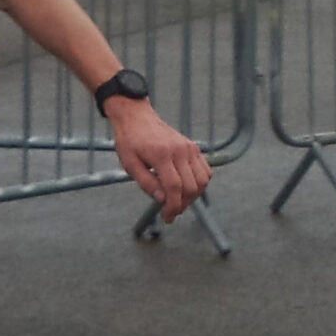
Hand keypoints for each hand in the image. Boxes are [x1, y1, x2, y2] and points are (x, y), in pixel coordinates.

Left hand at [106, 100, 210, 221]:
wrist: (138, 118)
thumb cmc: (130, 141)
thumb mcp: (129, 164)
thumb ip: (146, 183)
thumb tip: (162, 200)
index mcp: (162, 154)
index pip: (174, 187)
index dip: (172, 206)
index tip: (167, 217)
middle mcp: (180, 150)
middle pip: (191, 186)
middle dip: (182, 204)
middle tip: (171, 212)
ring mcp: (190, 148)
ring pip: (202, 180)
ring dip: (193, 196)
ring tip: (178, 201)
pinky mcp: (194, 147)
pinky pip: (206, 171)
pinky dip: (200, 184)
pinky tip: (186, 189)